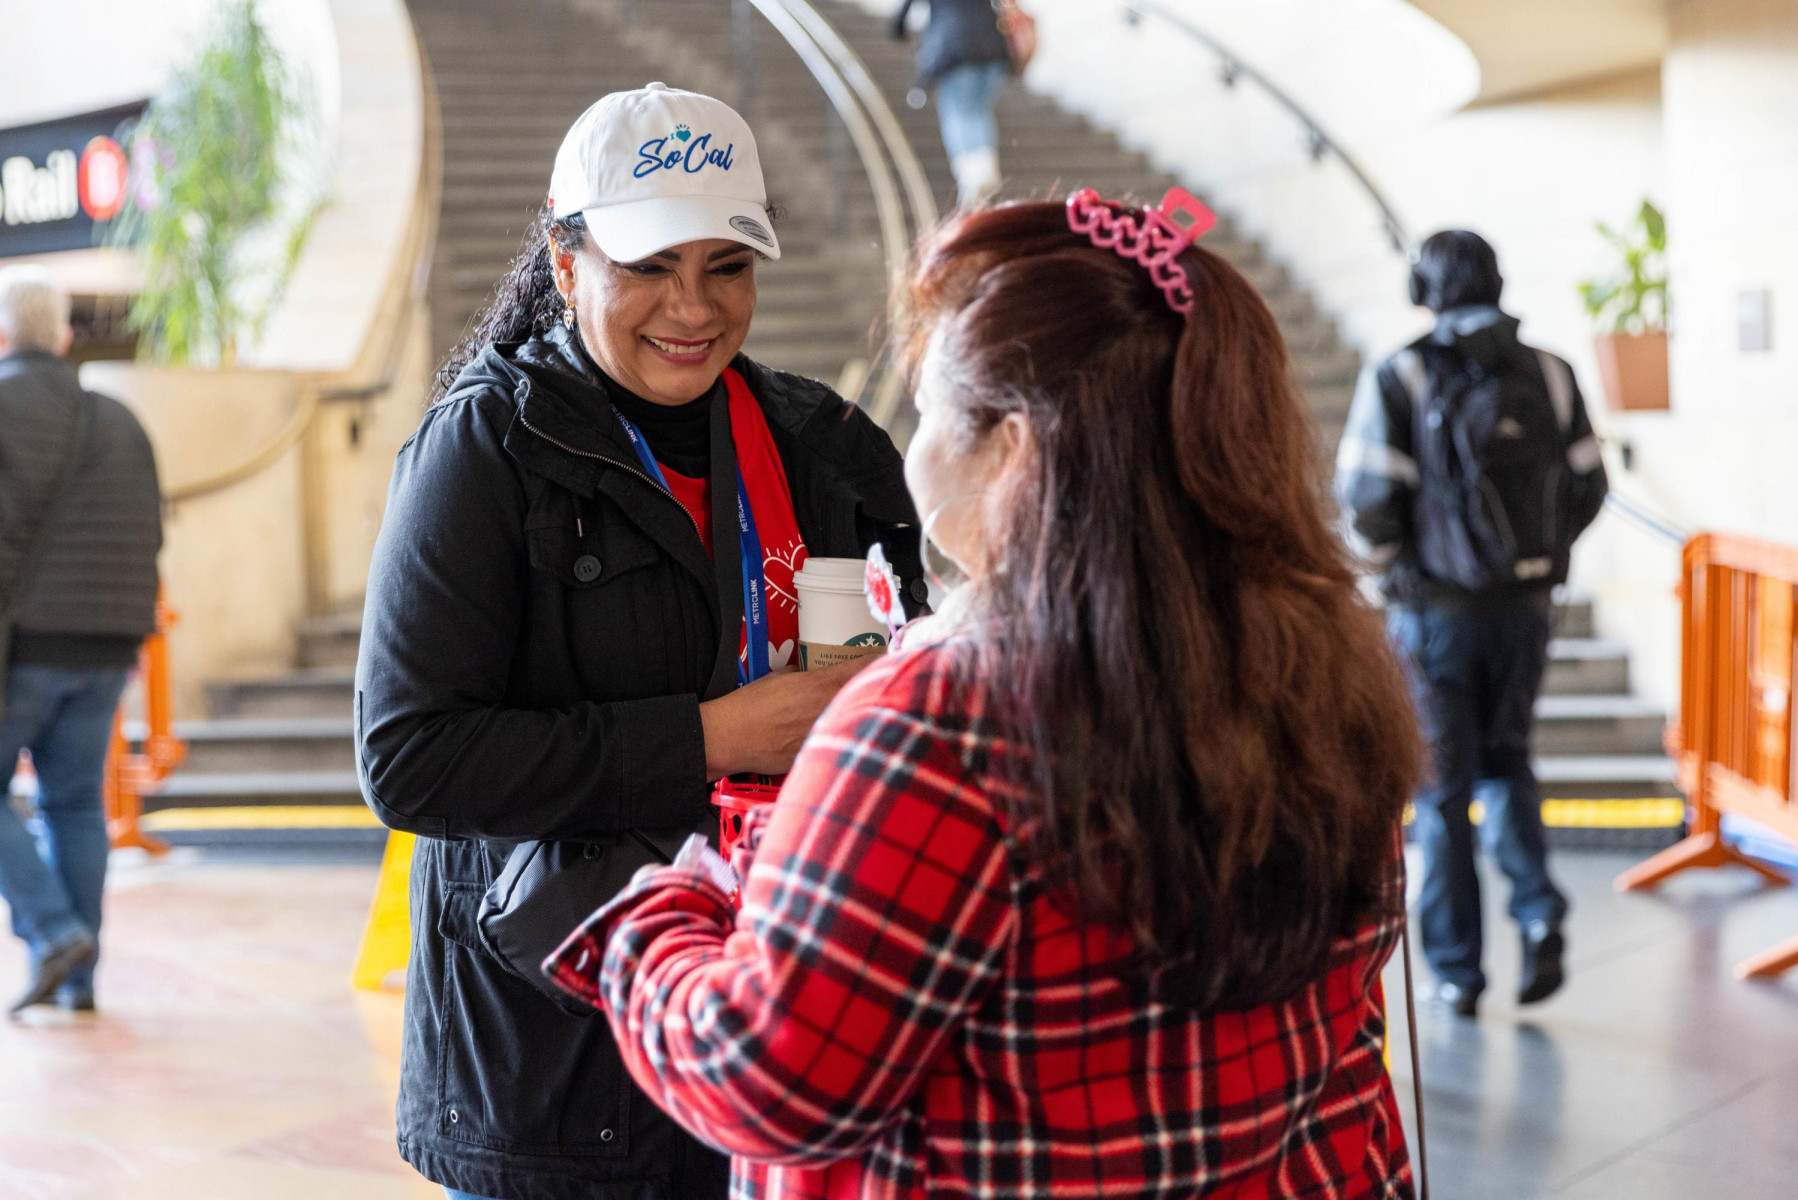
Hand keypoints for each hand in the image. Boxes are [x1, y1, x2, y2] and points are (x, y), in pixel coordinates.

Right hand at [699, 657, 877, 779]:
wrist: (731, 738)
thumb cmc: (750, 705)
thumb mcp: (779, 677)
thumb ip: (805, 675)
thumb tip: (814, 675)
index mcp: (822, 684)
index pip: (867, 665)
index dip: (880, 660)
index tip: (886, 659)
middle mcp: (831, 708)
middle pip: (872, 693)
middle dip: (877, 688)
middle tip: (878, 684)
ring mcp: (829, 734)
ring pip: (862, 720)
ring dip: (866, 714)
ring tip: (867, 711)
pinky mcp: (822, 755)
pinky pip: (843, 742)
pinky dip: (847, 737)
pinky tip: (845, 736)